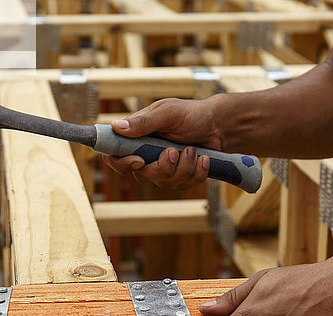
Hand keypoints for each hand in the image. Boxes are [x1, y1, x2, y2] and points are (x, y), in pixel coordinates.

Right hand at [103, 98, 222, 189]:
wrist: (218, 125)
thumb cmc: (191, 114)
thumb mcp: (168, 112)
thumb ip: (143, 121)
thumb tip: (116, 126)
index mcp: (136, 137)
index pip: (114, 157)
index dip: (121, 164)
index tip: (139, 160)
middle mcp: (145, 155)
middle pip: (140, 175)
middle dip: (161, 167)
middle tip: (175, 151)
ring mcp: (162, 168)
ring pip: (164, 182)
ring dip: (184, 167)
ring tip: (193, 150)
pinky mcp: (178, 177)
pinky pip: (183, 185)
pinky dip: (197, 172)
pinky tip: (203, 159)